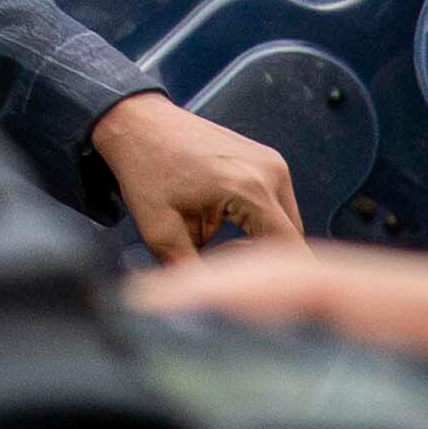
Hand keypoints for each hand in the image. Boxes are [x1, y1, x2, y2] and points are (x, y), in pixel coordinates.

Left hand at [86, 87, 304, 262]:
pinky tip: (228, 222)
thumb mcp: (159, 229)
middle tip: (225, 262)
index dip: (269, 277)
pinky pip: (278, 204)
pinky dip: (260, 220)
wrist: (135, 122)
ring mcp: (273, 162)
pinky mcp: (268, 159)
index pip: (288, 251)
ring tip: (223, 241)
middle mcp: (272, 172)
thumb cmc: (145, 167)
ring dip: (263, 240)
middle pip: (292, 239)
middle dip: (263, 260)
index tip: (239, 283)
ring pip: (288, 223)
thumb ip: (190, 272)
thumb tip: (207, 306)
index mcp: (251, 189)